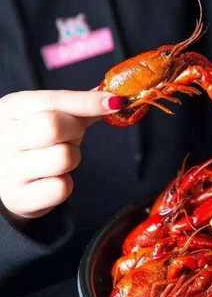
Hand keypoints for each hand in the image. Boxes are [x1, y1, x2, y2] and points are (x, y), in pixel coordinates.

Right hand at [0, 90, 123, 218]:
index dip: (88, 101)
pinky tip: (51, 180)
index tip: (116, 102)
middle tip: (70, 136)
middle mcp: (4, 137)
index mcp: (12, 109)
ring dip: (72, 158)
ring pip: (63, 158)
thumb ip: (80, 105)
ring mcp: (9, 169)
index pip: (53, 100)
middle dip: (74, 131)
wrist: (4, 180)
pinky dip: (65, 183)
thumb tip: (115, 98)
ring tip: (57, 159)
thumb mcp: (47, 115)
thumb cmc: (33, 141)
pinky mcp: (19, 198)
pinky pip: (62, 188)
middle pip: (53, 126)